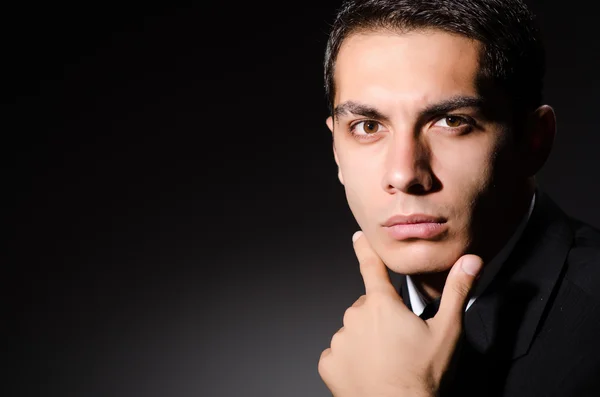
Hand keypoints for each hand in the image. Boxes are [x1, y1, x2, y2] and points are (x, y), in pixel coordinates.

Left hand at [318, 231, 482, 396]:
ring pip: (353, 329)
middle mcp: (356, 317)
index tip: (358, 237)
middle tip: (398, 338)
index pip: (371, 267)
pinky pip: (339, 352)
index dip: (364, 249)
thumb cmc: (423, 376)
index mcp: (382, 305)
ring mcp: (340, 340)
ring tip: (385, 358)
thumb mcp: (447, 331)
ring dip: (365, 338)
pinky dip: (351, 358)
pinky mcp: (329, 362)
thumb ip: (457, 291)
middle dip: (379, 315)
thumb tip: (471, 261)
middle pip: (366, 306)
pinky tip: (368, 370)